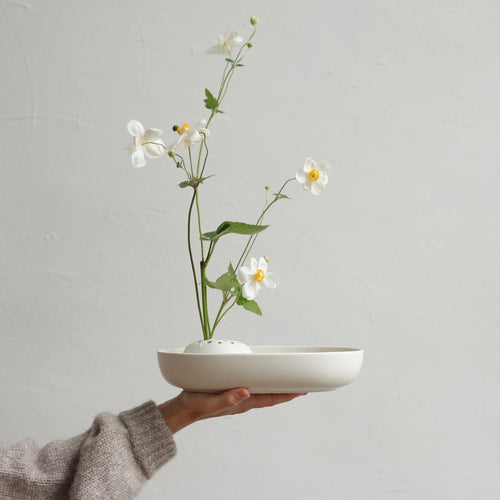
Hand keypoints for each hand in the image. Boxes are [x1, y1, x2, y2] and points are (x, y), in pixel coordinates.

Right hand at [158, 388, 305, 432]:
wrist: (183, 408)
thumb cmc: (196, 404)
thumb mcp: (209, 401)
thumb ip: (226, 399)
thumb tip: (246, 392)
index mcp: (243, 401)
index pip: (271, 398)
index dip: (288, 394)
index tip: (304, 390)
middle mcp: (245, 398)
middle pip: (272, 394)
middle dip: (288, 389)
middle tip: (304, 382)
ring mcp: (239, 395)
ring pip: (264, 390)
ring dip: (277, 385)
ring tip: (290, 378)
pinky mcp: (232, 390)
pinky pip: (253, 386)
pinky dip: (263, 381)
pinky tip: (264, 376)